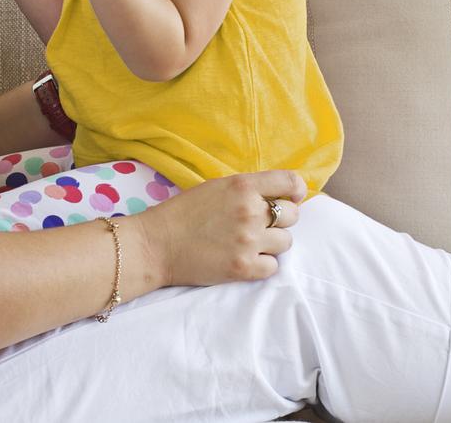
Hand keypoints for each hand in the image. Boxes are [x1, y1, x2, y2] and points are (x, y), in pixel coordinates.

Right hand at [132, 170, 305, 286]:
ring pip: (286, 242)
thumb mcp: (216, 188)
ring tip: (248, 243)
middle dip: (279, 220)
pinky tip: (243, 259)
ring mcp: (249, 241)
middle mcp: (250, 211)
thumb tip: (278, 195)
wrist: (155, 245)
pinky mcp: (244, 268)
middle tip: (259, 225)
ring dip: (271, 244)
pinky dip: (262, 265)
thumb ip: (247, 189)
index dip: (295, 191)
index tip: (291, 198)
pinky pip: (273, 266)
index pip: (291, 182)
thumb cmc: (182, 214)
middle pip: (292, 215)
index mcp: (243, 186)